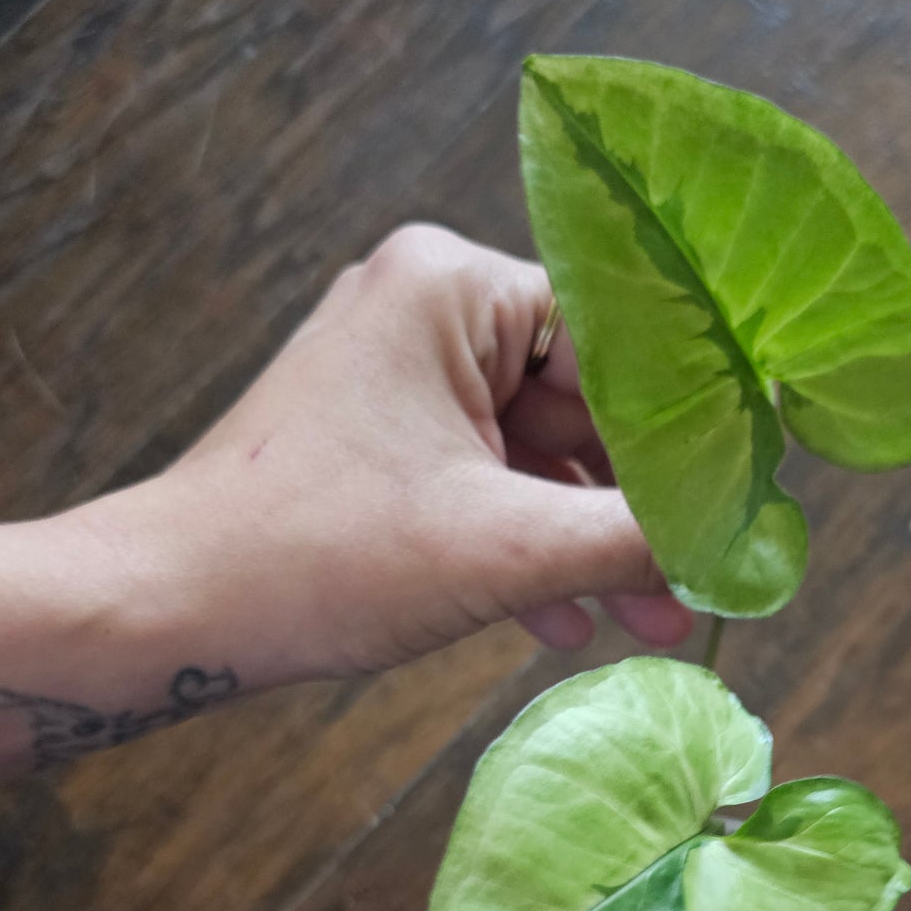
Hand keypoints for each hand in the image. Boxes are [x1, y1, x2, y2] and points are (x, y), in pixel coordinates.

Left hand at [156, 223, 695, 681]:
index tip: (736, 500)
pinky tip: (566, 625)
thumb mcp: (504, 549)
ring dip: (584, 543)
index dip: (685, 428)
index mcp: (451, 286)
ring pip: (528, 453)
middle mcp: (422, 307)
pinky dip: (519, 547)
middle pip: (577, 400)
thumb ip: (633, 539)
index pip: (617, 337)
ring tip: (653, 622)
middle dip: (634, 506)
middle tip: (701, 578)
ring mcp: (393, 375)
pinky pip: (476, 480)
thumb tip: (738, 548)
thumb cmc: (322, 557)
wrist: (172, 612)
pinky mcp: (374, 437)